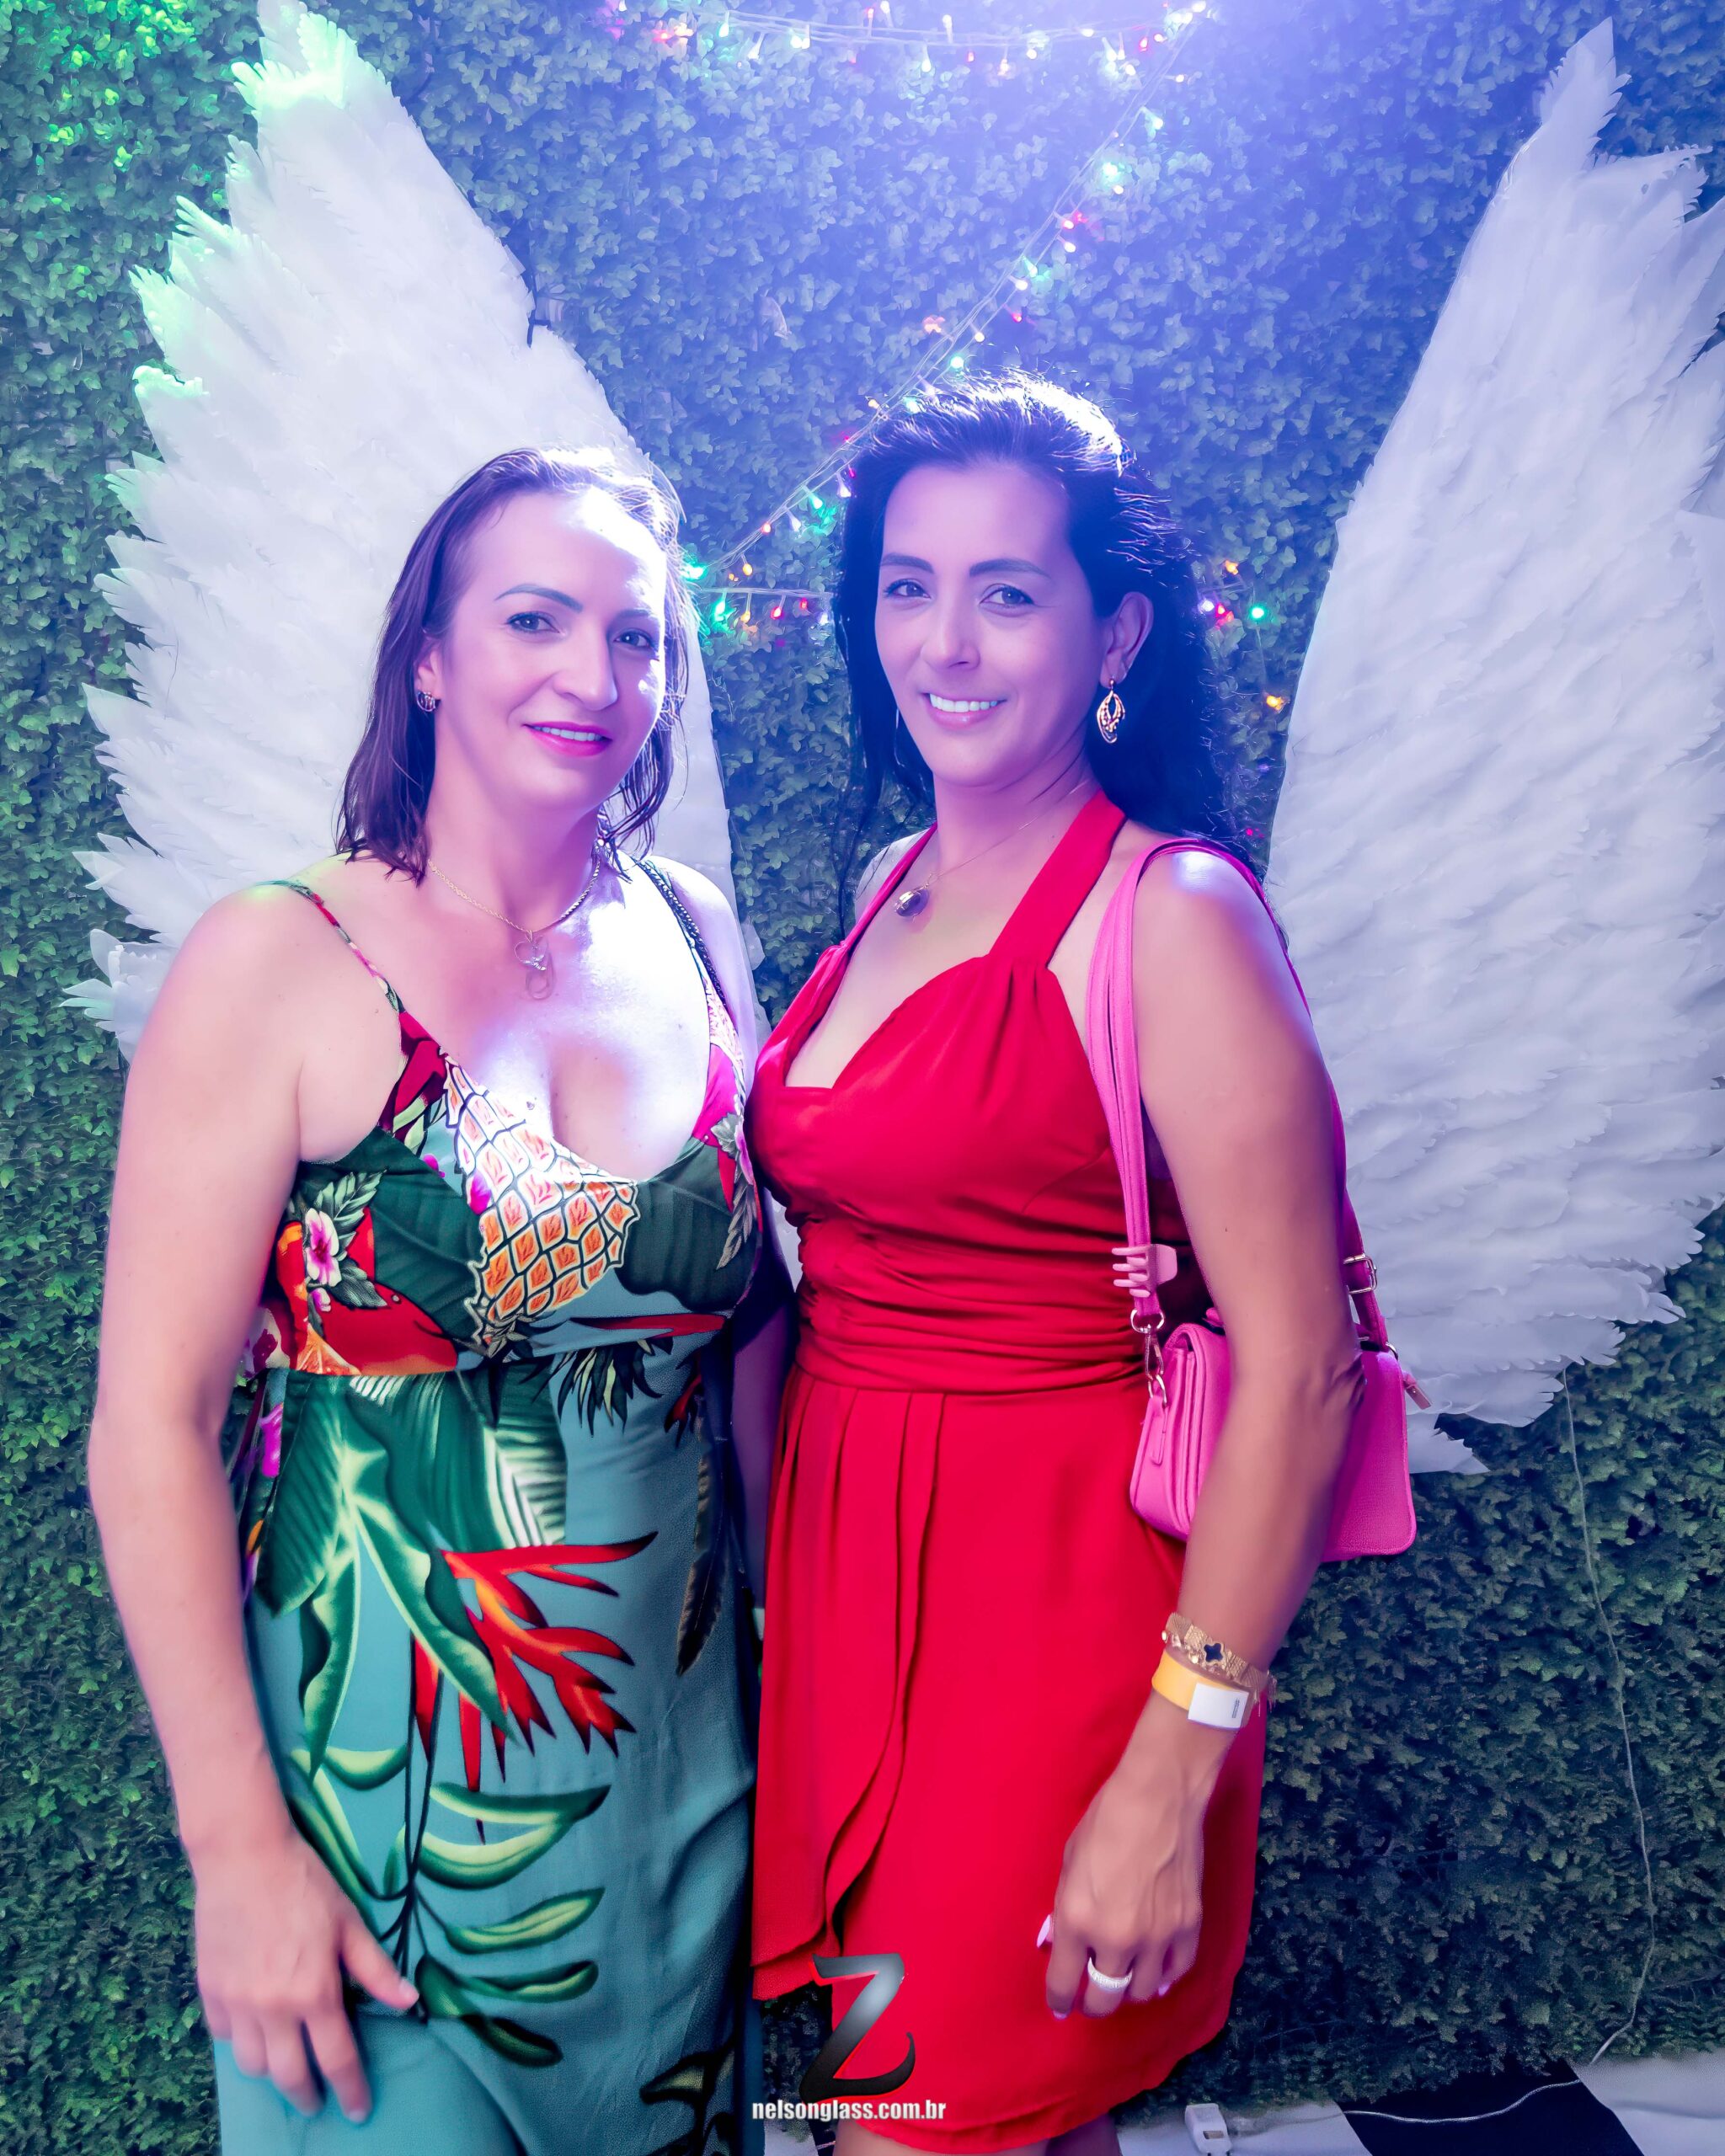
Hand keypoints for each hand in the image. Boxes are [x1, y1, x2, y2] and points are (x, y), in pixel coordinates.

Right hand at [191, 1817, 417, 2120]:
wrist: (244, 1858)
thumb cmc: (304, 1884)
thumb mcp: (350, 1923)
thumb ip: (376, 1969)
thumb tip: (408, 2001)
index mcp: (314, 1992)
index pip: (337, 2059)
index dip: (350, 2089)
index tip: (357, 2110)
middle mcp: (273, 2008)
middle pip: (289, 2075)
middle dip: (307, 2096)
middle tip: (318, 2100)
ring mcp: (237, 2003)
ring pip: (252, 2064)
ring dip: (272, 2071)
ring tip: (287, 2062)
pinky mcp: (210, 1992)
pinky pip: (225, 2036)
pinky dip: (241, 2040)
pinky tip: (254, 2029)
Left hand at [1043, 1699, 1228, 2019]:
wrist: (1159, 1796)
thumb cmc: (1105, 1821)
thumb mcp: (1069, 1863)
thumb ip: (1065, 1909)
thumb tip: (1060, 1941)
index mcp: (1078, 1919)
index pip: (1064, 1983)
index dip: (1060, 2000)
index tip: (1060, 2006)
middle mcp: (1116, 1939)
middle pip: (1105, 1999)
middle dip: (1093, 2004)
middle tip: (1090, 1999)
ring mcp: (1157, 1937)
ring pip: (1142, 1992)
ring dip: (1129, 1989)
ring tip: (1123, 1979)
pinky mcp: (1189, 1927)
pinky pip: (1176, 1972)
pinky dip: (1164, 1977)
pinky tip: (1157, 1972)